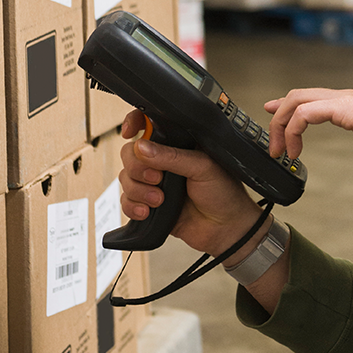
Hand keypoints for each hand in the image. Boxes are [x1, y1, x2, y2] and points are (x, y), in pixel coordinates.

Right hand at [118, 110, 262, 255]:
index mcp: (180, 144)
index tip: (129, 132)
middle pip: (130, 154)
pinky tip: (148, 211)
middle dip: (138, 168)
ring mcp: (155, 183)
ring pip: (126, 178)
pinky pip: (126, 201)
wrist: (226, 229)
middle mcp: (164, 161)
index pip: (150, 126)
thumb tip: (141, 147)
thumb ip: (172, 157)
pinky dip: (133, 206)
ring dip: (138, 190)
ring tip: (160, 200)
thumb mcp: (203, 168)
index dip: (135, 124)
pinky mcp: (149, 204)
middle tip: (158, 178)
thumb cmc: (225, 193)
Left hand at [265, 88, 352, 166]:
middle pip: (299, 96)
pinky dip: (292, 131)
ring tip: (280, 153)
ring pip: (296, 101)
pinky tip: (295, 153)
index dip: (291, 107)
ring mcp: (345, 100)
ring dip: (281, 127)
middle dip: (279, 116)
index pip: (315, 98)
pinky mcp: (343, 108)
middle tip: (273, 142)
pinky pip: (304, 113)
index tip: (277, 117)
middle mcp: (347, 98)